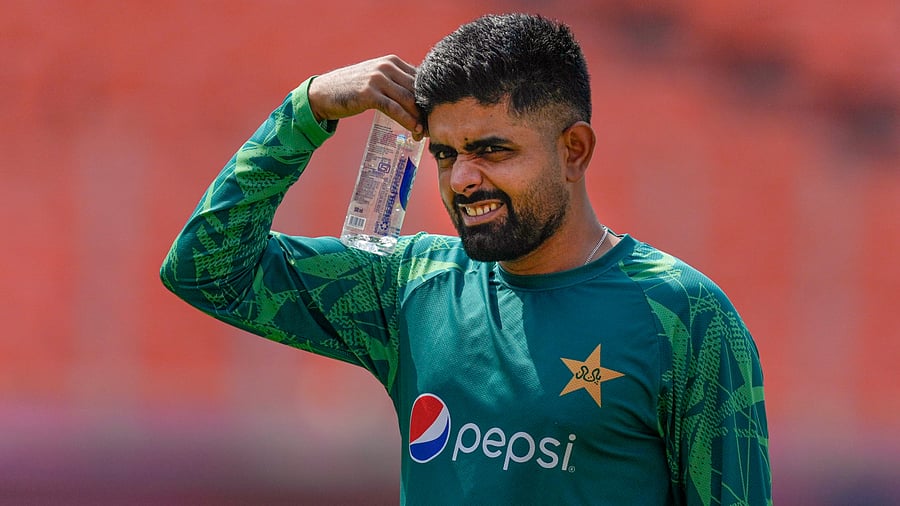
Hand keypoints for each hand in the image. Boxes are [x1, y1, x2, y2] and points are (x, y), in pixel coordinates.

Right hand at [308, 55, 423, 138]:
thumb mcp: (376, 79)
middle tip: (431, 127)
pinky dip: (406, 120)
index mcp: (392, 62)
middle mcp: (387, 66)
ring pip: (408, 99)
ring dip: (418, 118)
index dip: (429, 98)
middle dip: (426, 110)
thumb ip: (395, 82)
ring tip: (423, 133)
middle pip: (417, 89)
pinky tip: (413, 130)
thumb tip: (417, 97)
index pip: (420, 79)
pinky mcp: (369, 93)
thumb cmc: (352, 89)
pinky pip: (394, 108)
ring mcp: (377, 79)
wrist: (323, 93)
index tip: (434, 114)